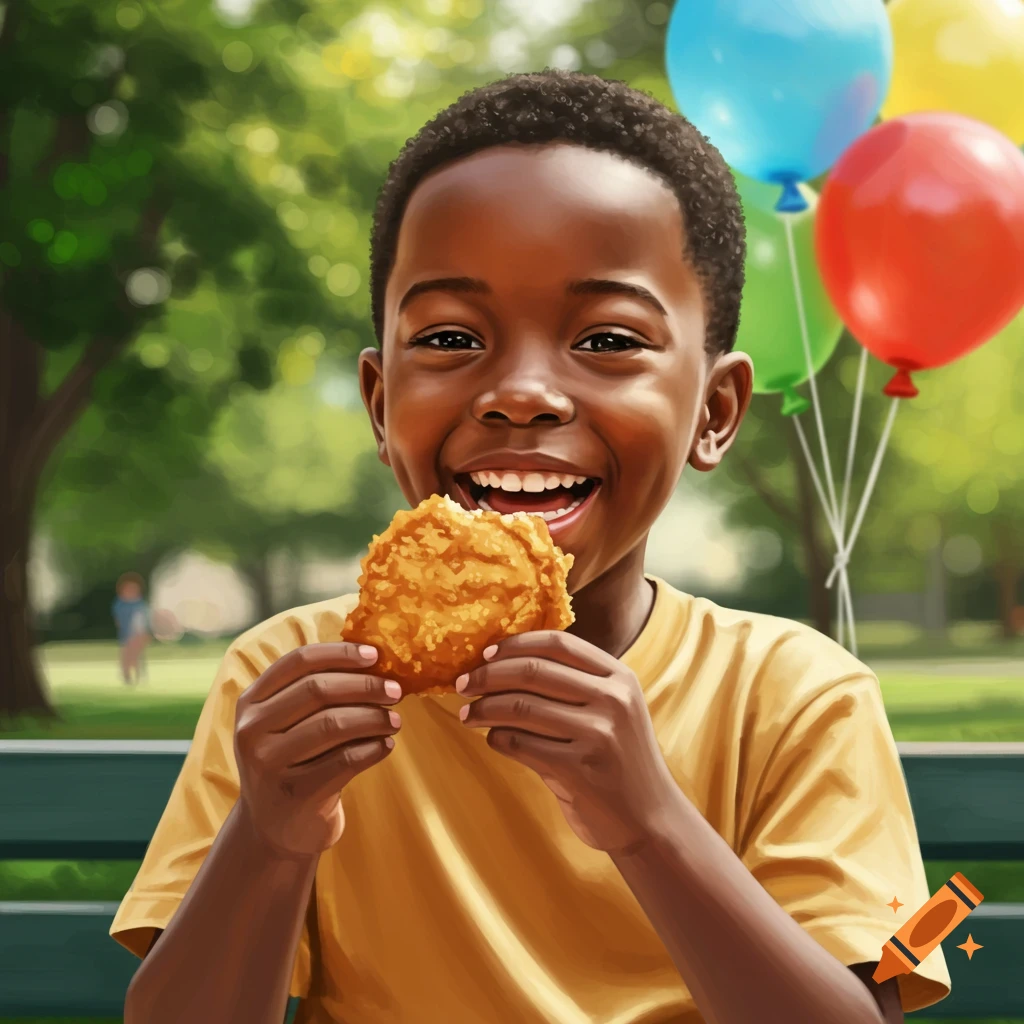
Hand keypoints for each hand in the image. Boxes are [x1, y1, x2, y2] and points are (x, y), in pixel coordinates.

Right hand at [234, 642, 401, 858]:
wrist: (274, 828)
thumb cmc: (292, 761)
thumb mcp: (286, 723)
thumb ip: (314, 692)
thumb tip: (374, 660)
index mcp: (251, 701)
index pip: (298, 661)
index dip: (340, 653)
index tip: (375, 655)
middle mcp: (252, 730)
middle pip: (318, 689)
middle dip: (365, 686)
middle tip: (395, 691)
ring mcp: (269, 764)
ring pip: (334, 724)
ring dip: (374, 718)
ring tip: (395, 721)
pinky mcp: (295, 794)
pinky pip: (346, 760)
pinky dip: (374, 749)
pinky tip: (386, 745)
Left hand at [457, 632, 677, 855]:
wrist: (651, 820)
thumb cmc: (620, 760)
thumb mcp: (613, 711)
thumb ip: (574, 685)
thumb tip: (504, 664)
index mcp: (619, 677)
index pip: (558, 643)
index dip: (516, 644)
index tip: (486, 653)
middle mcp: (612, 700)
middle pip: (533, 671)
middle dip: (489, 675)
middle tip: (464, 684)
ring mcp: (598, 734)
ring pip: (521, 706)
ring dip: (484, 709)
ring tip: (467, 715)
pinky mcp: (578, 769)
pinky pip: (519, 743)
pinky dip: (497, 738)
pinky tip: (493, 739)